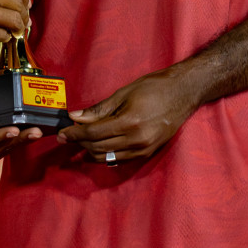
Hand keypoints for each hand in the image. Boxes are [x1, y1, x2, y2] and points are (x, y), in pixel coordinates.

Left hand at [57, 69, 198, 163]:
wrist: (184, 93)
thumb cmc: (155, 87)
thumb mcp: (124, 93)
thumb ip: (99, 109)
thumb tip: (76, 117)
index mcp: (129, 122)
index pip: (93, 133)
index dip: (75, 134)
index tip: (62, 132)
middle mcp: (137, 140)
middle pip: (98, 148)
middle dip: (79, 142)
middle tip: (66, 136)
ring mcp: (143, 149)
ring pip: (107, 158)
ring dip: (90, 151)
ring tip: (80, 140)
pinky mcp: (148, 153)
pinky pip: (120, 159)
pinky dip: (105, 155)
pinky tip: (97, 146)